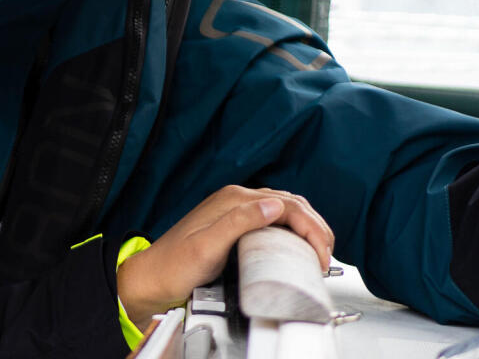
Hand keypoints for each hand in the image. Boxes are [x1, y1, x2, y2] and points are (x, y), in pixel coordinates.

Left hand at [116, 185, 334, 321]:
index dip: (311, 228)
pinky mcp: (234, 225)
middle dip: (315, 227)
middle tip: (326, 254)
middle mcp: (235, 200)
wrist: (152, 278)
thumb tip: (272, 206)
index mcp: (233, 200)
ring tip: (318, 251)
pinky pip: (273, 221)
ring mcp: (235, 211)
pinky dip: (293, 231)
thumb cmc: (173, 266)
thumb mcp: (207, 247)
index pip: (287, 204)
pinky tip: (297, 246)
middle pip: (290, 204)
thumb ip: (238, 223)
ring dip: (307, 227)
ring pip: (284, 210)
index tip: (321, 254)